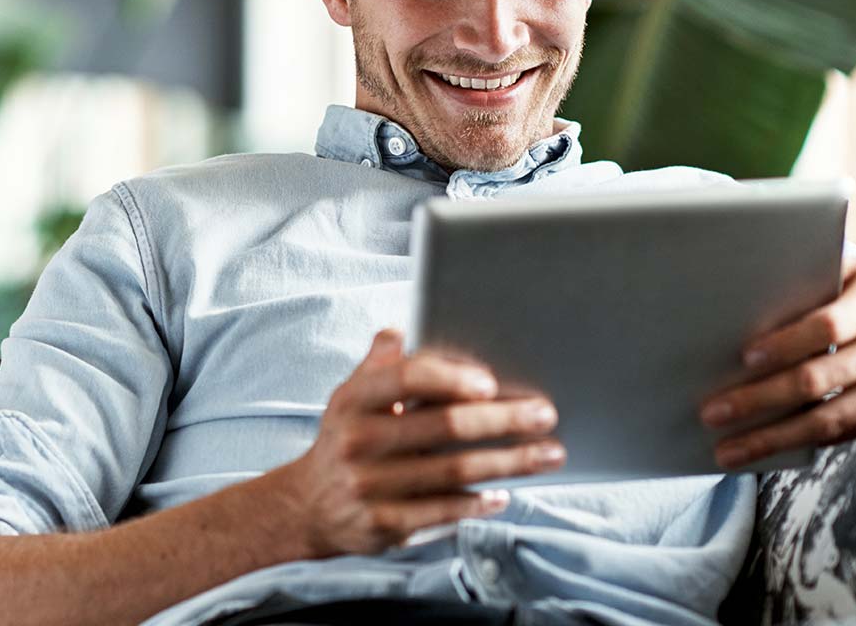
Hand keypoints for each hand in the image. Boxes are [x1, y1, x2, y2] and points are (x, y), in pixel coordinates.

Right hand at [283, 329, 564, 556]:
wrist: (307, 505)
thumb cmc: (346, 438)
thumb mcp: (352, 394)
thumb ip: (381, 363)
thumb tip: (400, 330)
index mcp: (354, 399)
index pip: (404, 379)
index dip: (449, 378)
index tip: (490, 381)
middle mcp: (359, 441)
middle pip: (442, 426)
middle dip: (502, 419)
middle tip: (544, 414)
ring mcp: (370, 486)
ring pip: (453, 471)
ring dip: (508, 462)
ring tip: (548, 453)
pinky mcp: (383, 525)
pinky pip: (442, 511)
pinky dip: (478, 502)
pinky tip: (505, 493)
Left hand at [700, 255, 855, 469]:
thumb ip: (815, 276)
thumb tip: (749, 288)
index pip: (825, 327)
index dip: (785, 343)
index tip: (744, 357)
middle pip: (815, 380)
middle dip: (758, 400)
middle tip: (712, 412)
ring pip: (826, 421)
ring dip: (772, 439)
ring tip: (728, 451)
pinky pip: (843, 434)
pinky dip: (802, 445)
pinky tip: (766, 450)